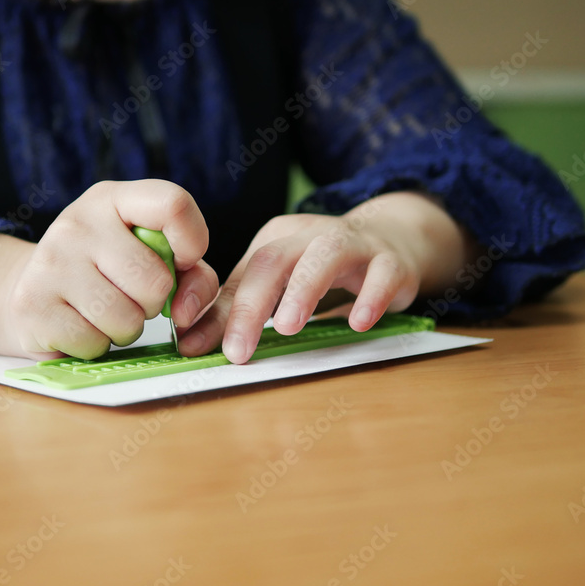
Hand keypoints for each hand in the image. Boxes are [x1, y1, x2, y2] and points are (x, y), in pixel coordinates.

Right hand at [3, 179, 218, 358]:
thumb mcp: (152, 256)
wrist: (33, 288)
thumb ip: (193, 276)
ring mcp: (51, 262)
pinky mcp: (31, 305)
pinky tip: (81, 328)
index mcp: (113, 199)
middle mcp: (78, 223)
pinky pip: (93, 343)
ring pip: (126, 319)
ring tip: (106, 313)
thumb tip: (185, 312)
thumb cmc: (108, 272)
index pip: (173, 204)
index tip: (184, 262)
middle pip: (155, 280)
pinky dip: (96, 346)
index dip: (192, 241)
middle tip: (132, 297)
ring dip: (126, 329)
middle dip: (154, 303)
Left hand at [178, 192, 476, 363]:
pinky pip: (383, 273)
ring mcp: (355, 244)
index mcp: (278, 239)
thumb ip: (236, 310)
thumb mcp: (279, 283)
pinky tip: (357, 323)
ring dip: (304, 290)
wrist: (394, 240)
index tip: (195, 345)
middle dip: (251, 306)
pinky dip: (371, 296)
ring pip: (326, 255)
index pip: (243, 272)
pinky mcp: (392, 261)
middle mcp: (311, 234)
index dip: (218, 310)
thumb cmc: (324, 268)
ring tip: (286, 327)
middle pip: (275, 260)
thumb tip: (190, 343)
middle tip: (237, 350)